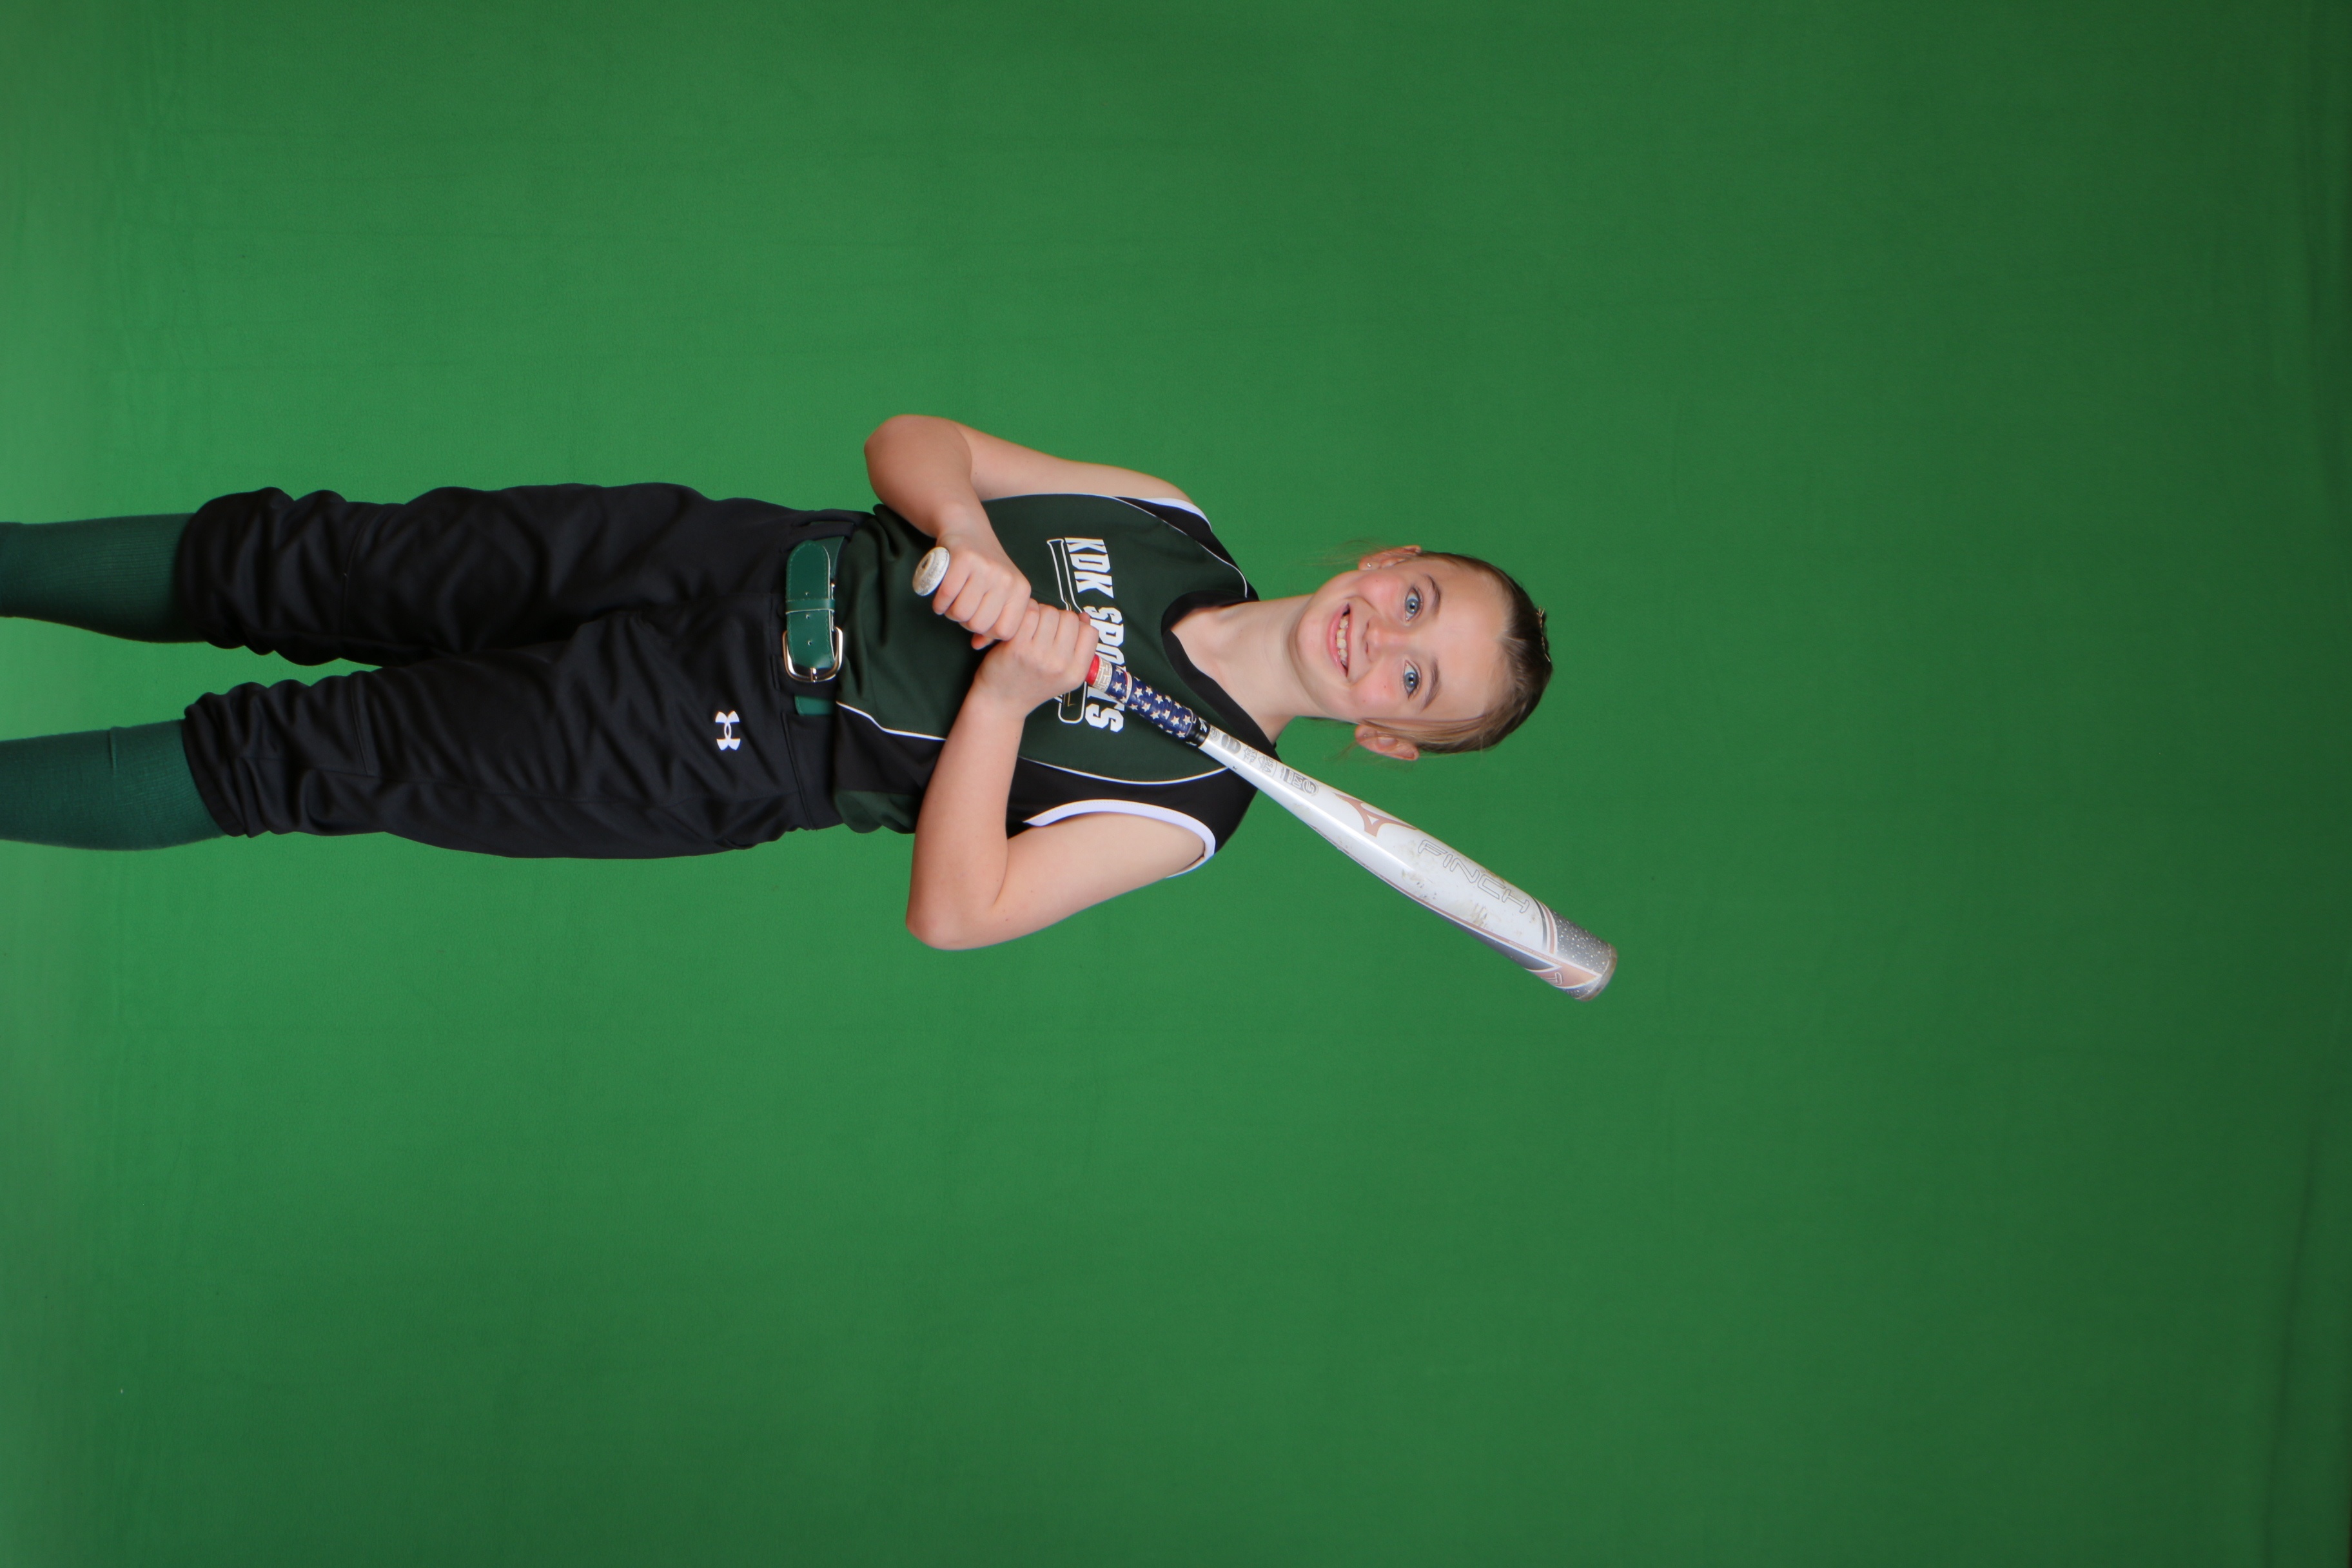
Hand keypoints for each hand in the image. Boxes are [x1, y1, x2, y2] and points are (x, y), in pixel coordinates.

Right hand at [930, 522, 1031, 648]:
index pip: (1005, 631)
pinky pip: (946, 597)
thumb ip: (994, 621)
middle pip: (979, 624)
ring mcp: (986, 569)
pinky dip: (939, 602)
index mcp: (1021, 591)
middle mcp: (1007, 579)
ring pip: (961, 613)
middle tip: (962, 607)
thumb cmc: (984, 569)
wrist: (968, 529)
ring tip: (953, 600)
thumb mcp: (999, 593)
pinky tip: (942, 596)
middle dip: (965, 621)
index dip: (987, 631)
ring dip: (950, 611)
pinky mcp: (964, 560)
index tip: (979, 618)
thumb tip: (979, 645)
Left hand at [971, 604, 1098, 712]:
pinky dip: (1027, 612)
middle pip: (1070, 619)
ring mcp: (1038, 656)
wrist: (1001, 701)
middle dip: (1059, 618)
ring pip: (1050, 612)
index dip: (1078, 628)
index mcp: (1076, 674)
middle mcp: (1060, 666)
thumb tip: (1084, 616)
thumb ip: (1079, 647)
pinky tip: (1021, 623)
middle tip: (1046, 629)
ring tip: (1033, 627)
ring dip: (1042, 613)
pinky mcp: (1017, 647)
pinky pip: (1031, 613)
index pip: (1089, 632)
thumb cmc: (1032, 684)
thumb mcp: (1064, 675)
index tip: (1064, 634)